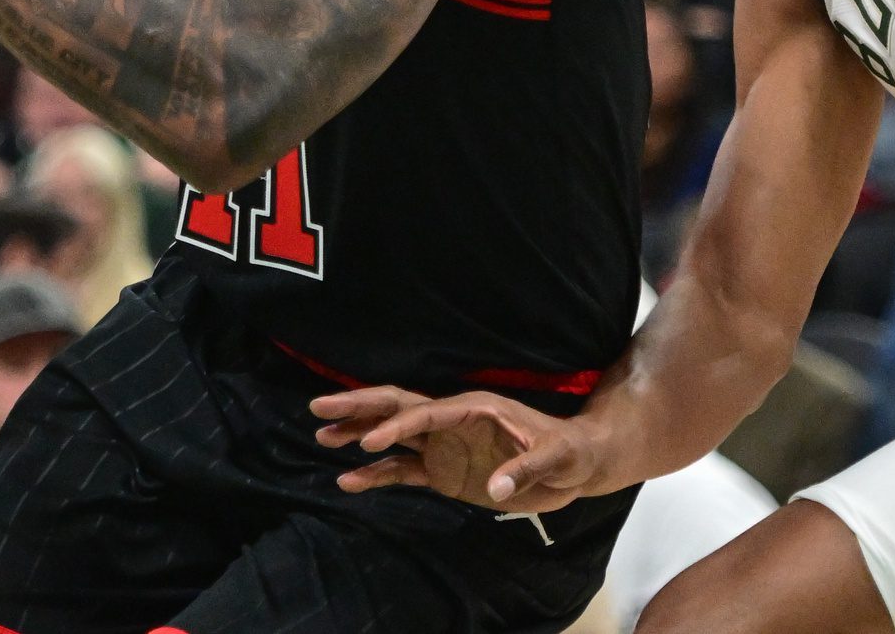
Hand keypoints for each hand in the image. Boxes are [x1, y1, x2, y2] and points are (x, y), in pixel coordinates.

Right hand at [312, 386, 605, 513]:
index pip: (428, 412)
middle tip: (319, 408)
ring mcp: (445, 445)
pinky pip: (403, 471)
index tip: (369, 442)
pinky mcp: (444, 470)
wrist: (575, 465)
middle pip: (398, 409)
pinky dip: (376, 475)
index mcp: (475, 409)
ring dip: (358, 435)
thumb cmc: (569, 452)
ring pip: (393, 437)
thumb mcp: (556, 457)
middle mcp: (453, 422)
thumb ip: (525, 469)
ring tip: (321, 437)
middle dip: (358, 408)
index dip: (398, 425)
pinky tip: (349, 482)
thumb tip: (496, 486)